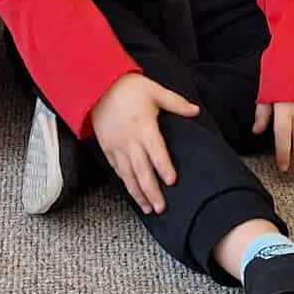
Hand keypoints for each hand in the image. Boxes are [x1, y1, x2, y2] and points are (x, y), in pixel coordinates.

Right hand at [87, 73, 200, 214]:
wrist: (97, 86)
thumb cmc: (128, 88)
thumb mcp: (155, 91)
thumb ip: (177, 103)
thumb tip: (196, 112)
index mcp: (143, 126)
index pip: (156, 150)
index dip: (163, 166)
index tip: (171, 181)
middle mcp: (129, 140)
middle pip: (141, 170)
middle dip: (151, 190)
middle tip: (161, 207)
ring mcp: (116, 146)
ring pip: (128, 175)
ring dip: (138, 193)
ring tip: (148, 208)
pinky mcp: (107, 148)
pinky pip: (117, 169)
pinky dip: (125, 182)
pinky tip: (133, 191)